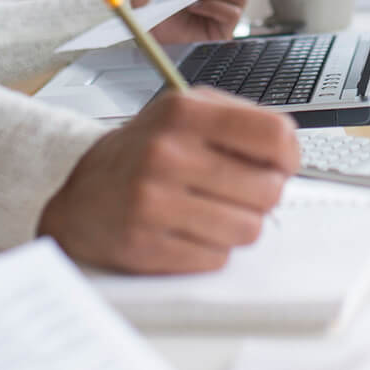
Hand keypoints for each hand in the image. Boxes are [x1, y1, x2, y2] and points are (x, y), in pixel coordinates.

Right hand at [37, 89, 298, 272]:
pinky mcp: (148, 244)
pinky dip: (210, 249)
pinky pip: (217, 258)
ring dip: (237, 225)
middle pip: (268, 189)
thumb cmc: (143, 152)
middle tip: (237, 190)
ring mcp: (155, 200)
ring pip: (248, 229)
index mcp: (183, 111)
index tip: (279, 163)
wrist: (80, 192)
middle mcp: (167, 152)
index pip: (273, 134)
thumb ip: (236, 120)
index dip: (289, 155)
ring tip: (208, 210)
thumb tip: (289, 150)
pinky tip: (185, 230)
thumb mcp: (182, 112)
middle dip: (261, 195)